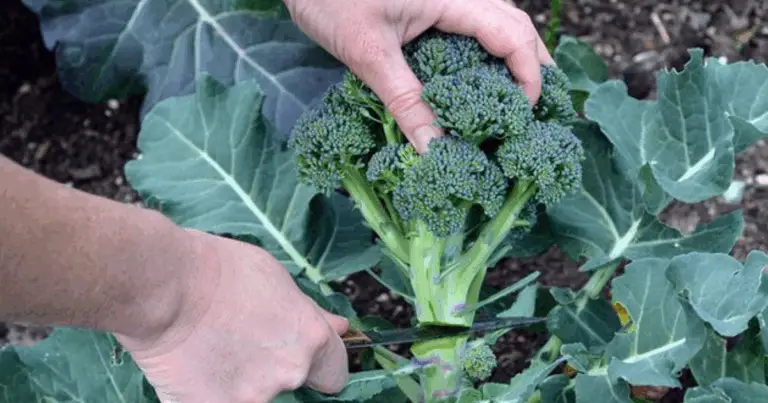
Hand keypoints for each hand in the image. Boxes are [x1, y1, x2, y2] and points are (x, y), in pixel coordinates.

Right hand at [115, 229, 349, 402]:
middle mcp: (288, 373)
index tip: (307, 359)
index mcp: (310, 339)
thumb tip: (340, 328)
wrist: (166, 286)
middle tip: (245, 342)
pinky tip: (193, 367)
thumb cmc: (220, 270)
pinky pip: (218, 402)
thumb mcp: (277, 279)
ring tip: (213, 348)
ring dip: (241, 379)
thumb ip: (309, 313)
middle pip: (293, 382)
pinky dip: (209, 392)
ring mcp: (251, 397)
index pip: (335, 373)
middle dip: (276, 367)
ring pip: (254, 395)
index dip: (322, 365)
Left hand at [285, 0, 552, 152]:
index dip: (528, 78)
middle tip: (534, 111)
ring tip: (517, 98)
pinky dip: (486, 51)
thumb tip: (434, 150)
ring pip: (498, 21)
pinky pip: (472, 23)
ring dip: (513, 57)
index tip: (521, 119)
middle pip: (516, 25)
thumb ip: (404, 100)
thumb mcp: (367, 52)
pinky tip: (478, 78)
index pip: (513, 36)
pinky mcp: (429, 1)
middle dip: (533, 67)